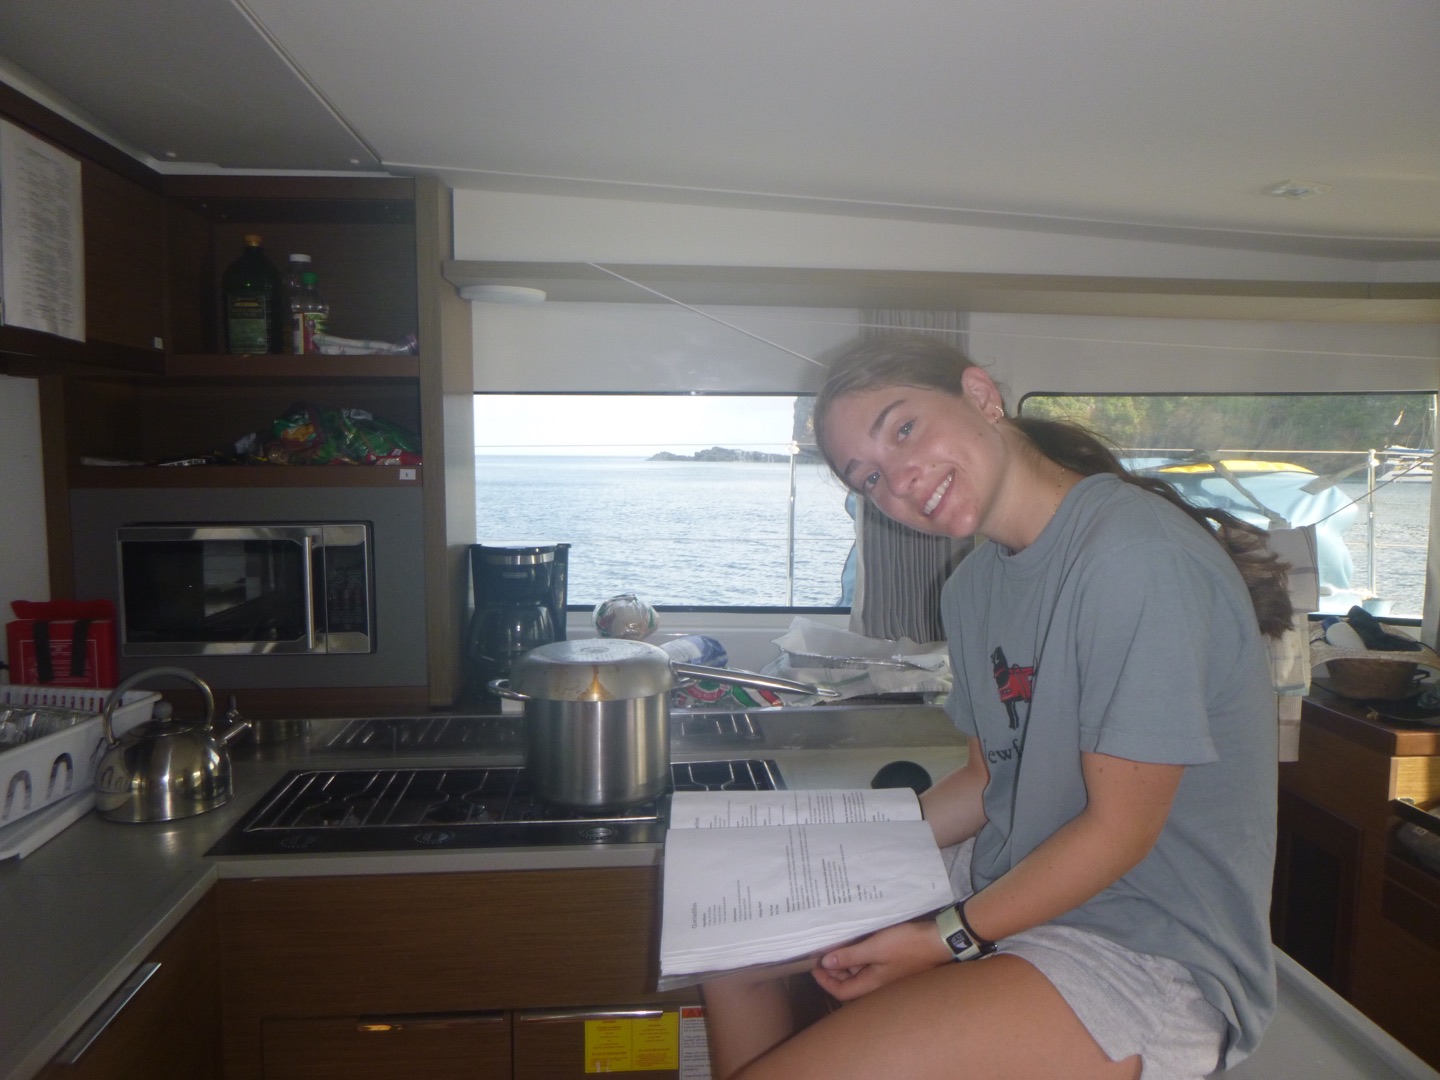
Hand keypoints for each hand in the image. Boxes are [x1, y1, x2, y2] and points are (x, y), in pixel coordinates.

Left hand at [810, 919, 949, 1000]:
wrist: (938, 941)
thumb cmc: (906, 945)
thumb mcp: (874, 948)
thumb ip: (849, 956)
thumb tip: (826, 963)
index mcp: (872, 984)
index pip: (841, 992)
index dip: (825, 981)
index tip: (814, 966)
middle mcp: (878, 985)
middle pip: (849, 984)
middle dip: (834, 971)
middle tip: (824, 954)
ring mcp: (887, 976)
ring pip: (860, 975)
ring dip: (847, 964)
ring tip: (837, 947)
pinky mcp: (894, 966)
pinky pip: (871, 966)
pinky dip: (860, 958)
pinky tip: (857, 944)